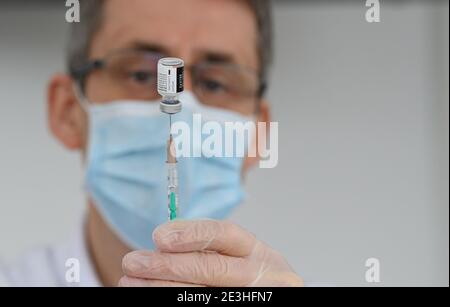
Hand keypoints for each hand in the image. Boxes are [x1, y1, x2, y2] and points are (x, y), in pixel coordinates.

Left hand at [119, 220, 302, 286]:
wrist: (265, 300)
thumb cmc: (249, 283)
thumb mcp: (240, 261)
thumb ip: (209, 250)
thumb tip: (164, 239)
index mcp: (260, 254)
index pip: (226, 234)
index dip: (192, 234)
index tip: (158, 236)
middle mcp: (261, 277)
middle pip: (211, 268)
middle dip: (167, 265)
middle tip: (133, 262)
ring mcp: (252, 299)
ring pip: (201, 295)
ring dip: (160, 288)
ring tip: (131, 283)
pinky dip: (173, 303)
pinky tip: (151, 297)